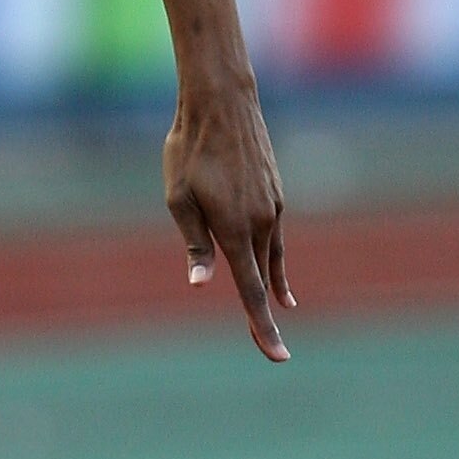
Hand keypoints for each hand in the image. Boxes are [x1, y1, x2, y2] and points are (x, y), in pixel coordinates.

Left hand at [164, 79, 293, 361]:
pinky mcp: (275, 194)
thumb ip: (194, 244)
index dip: (262, 326)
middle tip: (274, 353)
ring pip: (271, 258)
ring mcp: (273, 208)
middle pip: (264, 281)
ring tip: (278, 317)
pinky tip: (280, 280)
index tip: (276, 355)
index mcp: (234, 229)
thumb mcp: (178, 199)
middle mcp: (261, 222)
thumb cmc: (188, 150)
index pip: (250, 290)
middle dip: (265, 316)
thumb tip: (201, 284)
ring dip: (270, 288)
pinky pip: (277, 239)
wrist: (222, 103)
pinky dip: (278, 263)